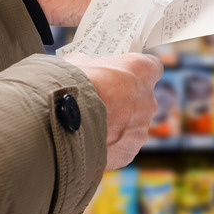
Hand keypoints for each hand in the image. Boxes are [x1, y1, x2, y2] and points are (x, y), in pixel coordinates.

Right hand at [62, 52, 161, 169]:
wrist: (61, 119)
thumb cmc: (74, 84)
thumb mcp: (79, 62)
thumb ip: (91, 65)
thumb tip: (83, 67)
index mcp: (142, 71)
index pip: (151, 67)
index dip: (136, 72)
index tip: (123, 75)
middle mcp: (148, 100)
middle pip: (141, 100)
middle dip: (123, 101)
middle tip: (101, 102)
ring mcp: (141, 129)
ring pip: (131, 126)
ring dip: (116, 125)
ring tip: (90, 124)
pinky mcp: (129, 151)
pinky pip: (121, 146)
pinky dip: (108, 145)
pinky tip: (89, 141)